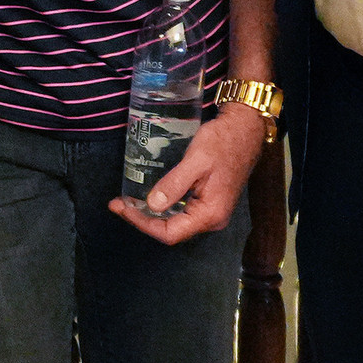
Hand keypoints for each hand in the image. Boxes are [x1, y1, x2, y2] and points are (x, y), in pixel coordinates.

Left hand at [108, 104, 267, 245]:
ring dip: (149, 213)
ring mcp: (210, 211)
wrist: (245, 129)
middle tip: (117, 204)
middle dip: (141, 218)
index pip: (170, 233)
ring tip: (126, 201)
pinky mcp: (207, 200)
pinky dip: (161, 205)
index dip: (142, 223)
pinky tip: (147, 195)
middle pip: (170, 230)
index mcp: (210, 214)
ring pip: (174, 221)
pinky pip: (181, 210)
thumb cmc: (222, 142)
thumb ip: (174, 184)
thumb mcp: (195, 161)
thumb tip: (152, 205)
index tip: (122, 207)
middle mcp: (211, 219)